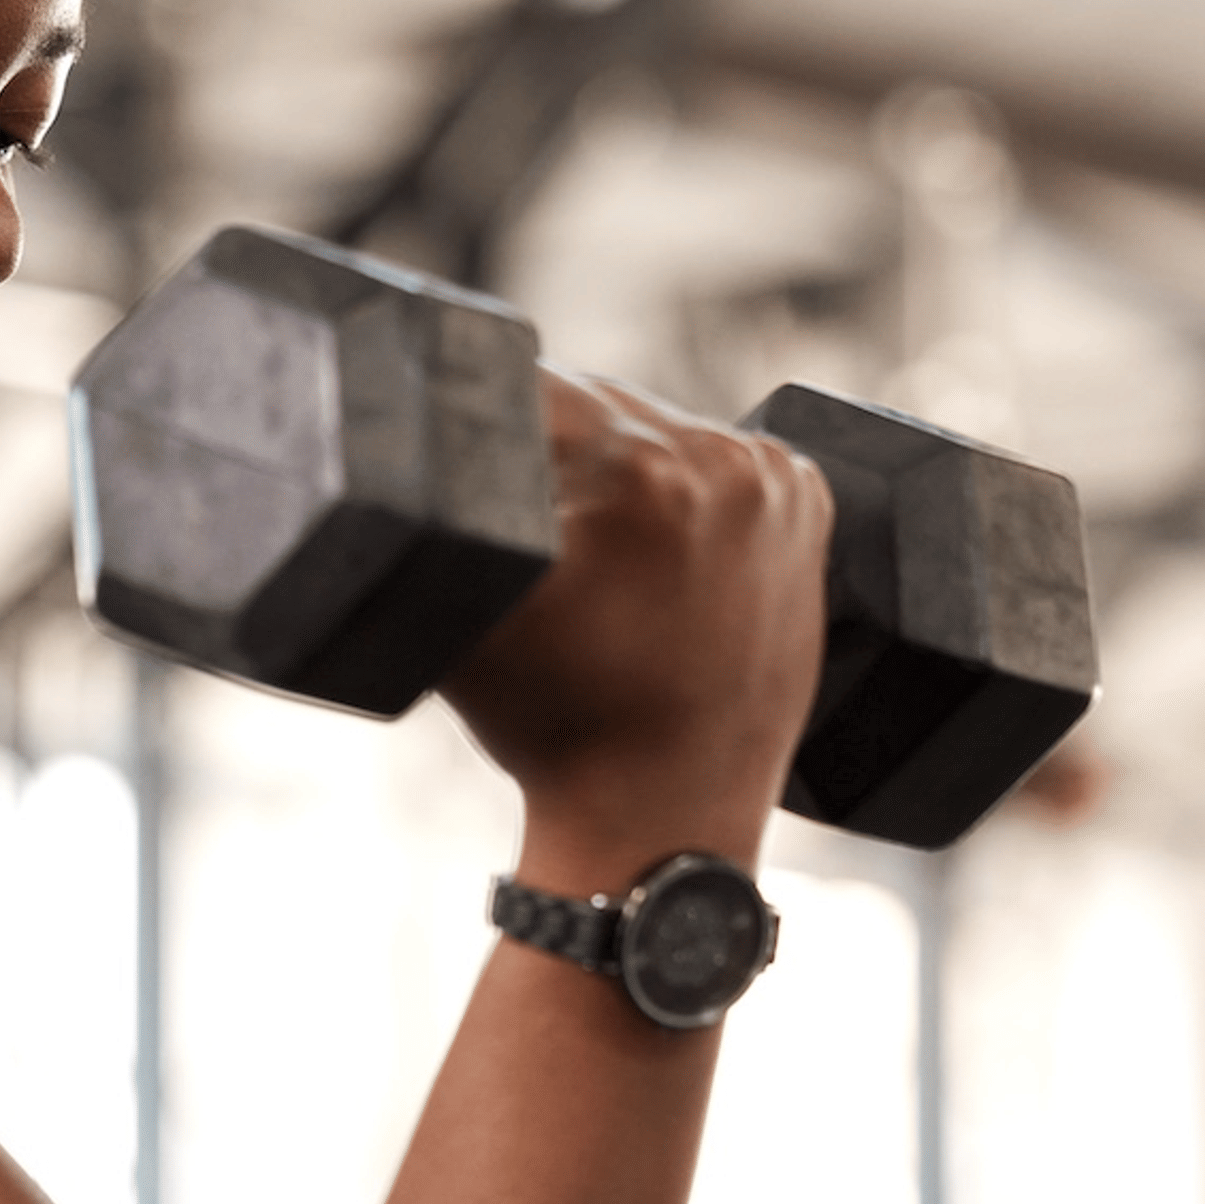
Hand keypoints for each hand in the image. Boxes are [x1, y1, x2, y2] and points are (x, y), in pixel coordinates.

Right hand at [436, 366, 831, 874]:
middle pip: (599, 404)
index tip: (476, 474)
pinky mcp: (805, 505)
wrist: (664, 814)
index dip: (483, 423)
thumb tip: (399, 424)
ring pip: (658, 428)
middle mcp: (720, 461)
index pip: (531, 389)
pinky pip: (720, 461)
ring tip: (601, 557)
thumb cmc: (557, 727)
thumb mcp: (464, 607)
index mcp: (634, 471)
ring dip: (620, 467)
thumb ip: (433, 503)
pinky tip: (658, 553)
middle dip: (555, 450)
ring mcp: (774, 483)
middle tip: (542, 538)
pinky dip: (684, 489)